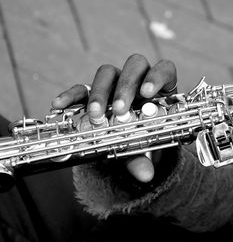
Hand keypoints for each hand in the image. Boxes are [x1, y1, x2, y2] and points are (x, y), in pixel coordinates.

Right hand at [52, 54, 176, 182]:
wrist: (124, 145)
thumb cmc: (140, 141)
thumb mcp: (142, 149)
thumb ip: (142, 158)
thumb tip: (145, 174)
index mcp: (159, 90)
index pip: (164, 70)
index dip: (157, 76)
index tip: (147, 92)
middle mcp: (138, 81)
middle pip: (135, 66)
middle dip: (126, 86)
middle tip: (119, 110)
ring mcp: (115, 84)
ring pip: (108, 72)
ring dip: (101, 92)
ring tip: (95, 114)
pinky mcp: (93, 91)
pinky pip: (82, 88)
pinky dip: (71, 95)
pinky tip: (60, 105)